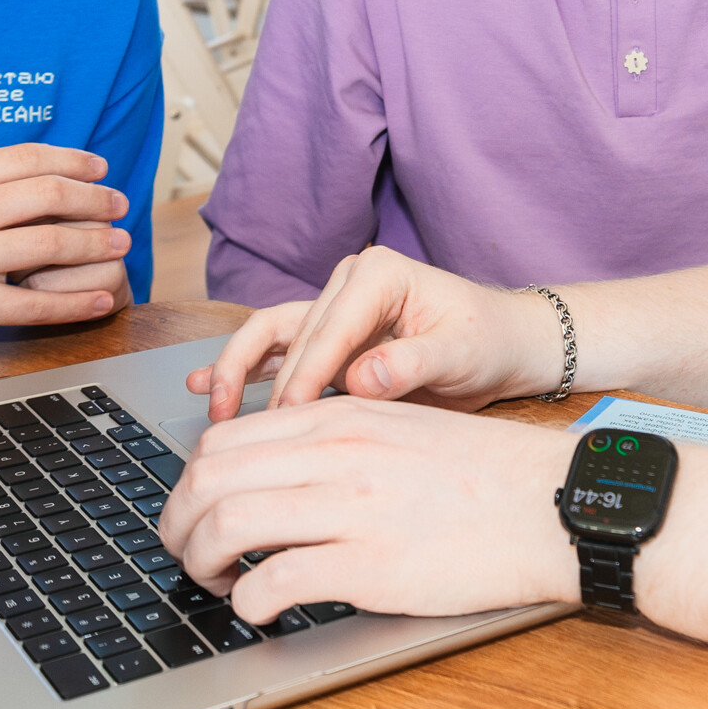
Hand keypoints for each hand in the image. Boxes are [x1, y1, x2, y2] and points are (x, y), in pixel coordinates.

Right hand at [0, 134, 131, 363]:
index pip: (25, 158)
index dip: (73, 159)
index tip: (101, 167)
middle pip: (45, 193)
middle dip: (94, 198)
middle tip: (119, 205)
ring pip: (47, 243)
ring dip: (94, 243)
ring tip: (121, 245)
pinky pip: (32, 303)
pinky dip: (75, 303)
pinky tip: (101, 299)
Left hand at [159, 398, 579, 619]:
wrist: (551, 504)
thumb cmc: (483, 476)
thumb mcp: (400, 431)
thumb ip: (335, 443)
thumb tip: (273, 474)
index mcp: (341, 418)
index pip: (223, 441)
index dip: (188, 485)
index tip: (195, 513)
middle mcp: (336, 454)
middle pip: (208, 481)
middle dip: (176, 525)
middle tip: (185, 555)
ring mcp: (351, 508)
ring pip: (225, 526)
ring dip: (200, 563)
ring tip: (216, 584)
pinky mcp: (371, 565)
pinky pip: (274, 582)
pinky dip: (248, 602)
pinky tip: (260, 610)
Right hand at [183, 245, 555, 420]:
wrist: (503, 345)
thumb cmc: (487, 342)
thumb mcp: (461, 353)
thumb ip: (413, 363)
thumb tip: (363, 378)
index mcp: (378, 274)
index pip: (329, 330)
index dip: (306, 377)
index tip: (290, 418)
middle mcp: (348, 284)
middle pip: (291, 335)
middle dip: (264, 384)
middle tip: (246, 434)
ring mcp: (333, 308)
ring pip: (270, 337)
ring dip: (236, 371)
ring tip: (211, 409)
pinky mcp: (328, 337)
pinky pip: (276, 350)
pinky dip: (243, 369)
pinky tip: (205, 388)